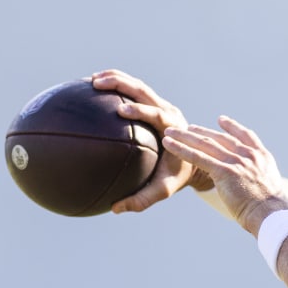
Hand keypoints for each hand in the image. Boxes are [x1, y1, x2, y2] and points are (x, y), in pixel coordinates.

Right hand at [89, 70, 211, 212]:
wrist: (194, 160)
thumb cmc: (177, 176)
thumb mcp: (163, 189)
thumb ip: (142, 199)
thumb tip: (115, 208)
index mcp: (174, 128)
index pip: (158, 114)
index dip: (141, 111)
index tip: (122, 110)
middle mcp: (169, 112)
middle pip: (145, 91)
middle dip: (122, 84)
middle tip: (98, 83)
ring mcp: (162, 105)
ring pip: (139, 86)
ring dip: (117, 79)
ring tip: (93, 80)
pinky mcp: (154, 104)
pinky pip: (135, 91)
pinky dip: (117, 85)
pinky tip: (94, 87)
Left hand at [161, 116, 287, 233]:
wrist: (272, 213)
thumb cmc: (271, 210)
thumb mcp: (270, 189)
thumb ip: (258, 181)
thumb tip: (255, 191)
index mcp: (262, 157)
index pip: (246, 136)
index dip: (232, 127)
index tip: (221, 120)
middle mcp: (249, 155)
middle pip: (221, 138)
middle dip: (202, 132)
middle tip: (188, 127)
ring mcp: (237, 162)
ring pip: (206, 144)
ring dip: (185, 136)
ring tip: (170, 132)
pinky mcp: (225, 171)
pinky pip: (198, 157)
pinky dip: (181, 149)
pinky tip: (169, 144)